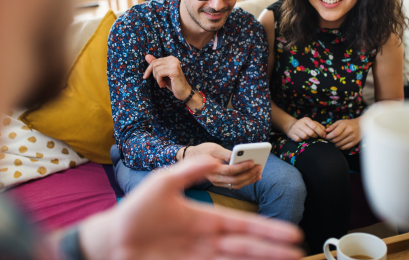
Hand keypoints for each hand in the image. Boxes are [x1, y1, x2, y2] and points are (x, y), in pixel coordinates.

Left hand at [78, 158, 304, 259]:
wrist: (111, 239)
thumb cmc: (136, 210)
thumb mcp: (163, 183)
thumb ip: (189, 172)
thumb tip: (216, 159)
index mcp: (205, 219)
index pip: (243, 225)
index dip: (267, 230)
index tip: (291, 234)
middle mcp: (206, 240)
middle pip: (245, 246)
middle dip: (271, 250)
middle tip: (297, 254)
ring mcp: (197, 256)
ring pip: (235, 259)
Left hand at [143, 54, 191, 100]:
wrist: (184, 92)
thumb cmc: (173, 83)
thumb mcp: (163, 73)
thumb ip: (156, 64)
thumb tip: (146, 56)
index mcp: (171, 58)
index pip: (154, 61)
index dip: (149, 70)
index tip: (146, 77)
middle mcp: (173, 59)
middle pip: (154, 64)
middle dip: (154, 74)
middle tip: (160, 81)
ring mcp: (174, 64)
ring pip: (156, 69)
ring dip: (157, 79)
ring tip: (162, 84)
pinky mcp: (174, 71)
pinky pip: (160, 73)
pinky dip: (159, 80)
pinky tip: (163, 84)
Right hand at [183, 142, 262, 189]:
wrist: (191, 158)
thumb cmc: (203, 150)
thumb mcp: (213, 148)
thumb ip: (225, 153)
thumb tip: (238, 156)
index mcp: (212, 169)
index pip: (229, 170)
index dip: (242, 167)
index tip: (252, 162)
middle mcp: (215, 178)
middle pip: (235, 180)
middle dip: (249, 174)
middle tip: (259, 167)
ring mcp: (217, 182)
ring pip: (236, 185)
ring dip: (249, 179)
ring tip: (259, 172)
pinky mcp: (221, 183)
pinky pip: (235, 185)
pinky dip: (246, 182)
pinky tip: (254, 177)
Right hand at [285, 117, 325, 141]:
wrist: (292, 126)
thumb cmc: (306, 125)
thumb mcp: (313, 123)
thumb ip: (320, 127)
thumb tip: (325, 133)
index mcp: (306, 119)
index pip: (314, 126)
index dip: (320, 132)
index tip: (324, 136)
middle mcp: (299, 123)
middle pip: (310, 133)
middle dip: (315, 136)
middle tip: (316, 137)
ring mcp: (294, 128)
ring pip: (305, 137)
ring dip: (308, 138)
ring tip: (308, 137)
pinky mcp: (291, 134)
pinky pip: (298, 140)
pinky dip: (302, 140)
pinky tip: (302, 138)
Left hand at [325, 118, 360, 149]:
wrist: (361, 125)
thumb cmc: (349, 123)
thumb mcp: (341, 122)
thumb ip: (333, 126)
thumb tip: (326, 131)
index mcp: (345, 125)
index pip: (335, 133)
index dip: (329, 136)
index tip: (326, 137)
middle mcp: (349, 131)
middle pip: (337, 139)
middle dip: (331, 140)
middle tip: (329, 140)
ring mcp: (353, 137)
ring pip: (340, 144)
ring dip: (335, 144)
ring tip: (333, 141)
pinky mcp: (355, 142)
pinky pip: (345, 147)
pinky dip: (340, 147)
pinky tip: (339, 145)